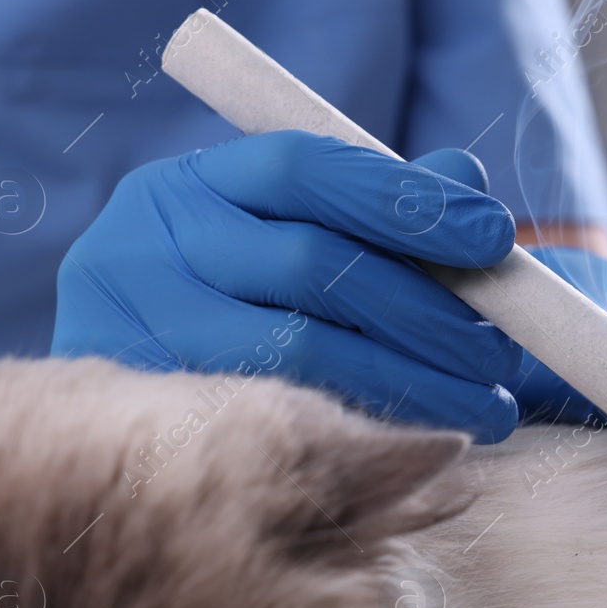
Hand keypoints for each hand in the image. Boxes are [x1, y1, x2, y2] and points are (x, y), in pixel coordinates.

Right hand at [52, 131, 523, 442]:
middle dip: (425, 310)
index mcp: (187, 186)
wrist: (106, 417)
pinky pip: (279, 422)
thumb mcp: (287, 239)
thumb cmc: (228, 307)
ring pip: (297, 352)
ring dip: (412, 379)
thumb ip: (376, 206)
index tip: (495, 236)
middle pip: (310, 264)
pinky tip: (424, 437)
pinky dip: (366, 428)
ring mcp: (136, 334)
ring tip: (486, 405)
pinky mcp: (151, 418)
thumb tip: (468, 184)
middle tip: (499, 352)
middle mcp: (145, 246)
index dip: (407, 201)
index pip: (304, 170)